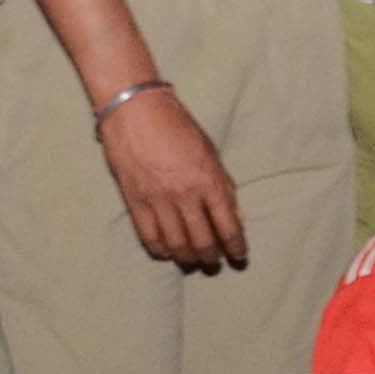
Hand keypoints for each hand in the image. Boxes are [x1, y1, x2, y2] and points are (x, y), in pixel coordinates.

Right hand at [101, 86, 245, 268]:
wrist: (135, 110)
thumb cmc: (177, 126)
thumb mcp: (210, 151)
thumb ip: (222, 184)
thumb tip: (233, 214)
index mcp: (209, 180)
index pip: (228, 226)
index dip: (236, 247)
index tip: (239, 256)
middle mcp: (185, 195)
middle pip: (203, 241)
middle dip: (212, 258)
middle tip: (215, 263)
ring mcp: (158, 200)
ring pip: (176, 245)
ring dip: (187, 258)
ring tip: (192, 261)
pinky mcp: (135, 202)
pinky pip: (149, 237)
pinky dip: (160, 250)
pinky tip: (167, 252)